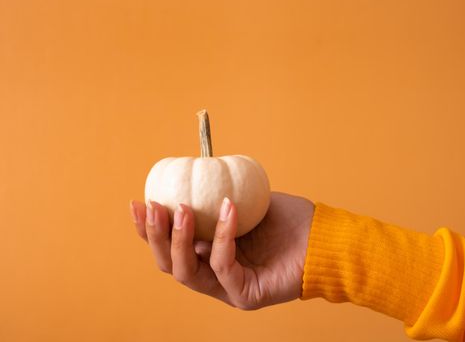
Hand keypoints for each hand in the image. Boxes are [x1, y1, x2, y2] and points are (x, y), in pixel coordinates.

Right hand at [129, 191, 313, 309]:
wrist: (321, 237)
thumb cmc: (286, 219)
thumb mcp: (243, 200)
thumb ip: (214, 196)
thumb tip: (188, 174)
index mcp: (207, 253)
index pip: (169, 246)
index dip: (147, 228)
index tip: (137, 202)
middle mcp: (212, 273)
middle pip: (169, 263)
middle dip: (155, 235)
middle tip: (154, 206)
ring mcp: (227, 288)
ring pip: (187, 272)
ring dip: (178, 238)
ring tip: (181, 208)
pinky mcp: (245, 294)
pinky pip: (223, 265)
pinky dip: (222, 234)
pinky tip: (228, 207)